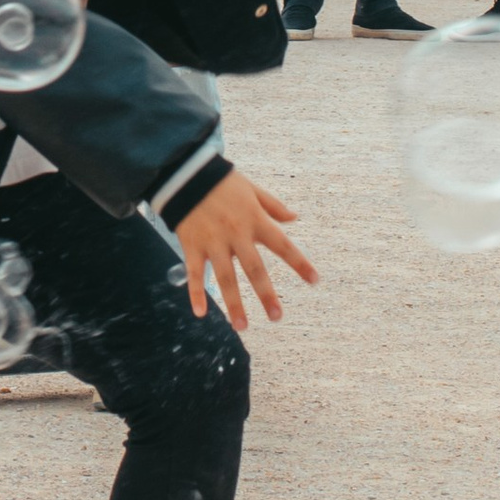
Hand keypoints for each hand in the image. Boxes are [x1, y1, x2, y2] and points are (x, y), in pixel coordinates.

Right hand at [175, 169, 316, 328]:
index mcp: (254, 220)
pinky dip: (196, 293)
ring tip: (242, 326)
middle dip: (266, 295)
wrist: (185, 173)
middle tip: (277, 317)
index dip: (299, 263)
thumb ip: (273, 205)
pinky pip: (195, 273)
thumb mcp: (251, 189)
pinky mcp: (192, 245)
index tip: (314, 281)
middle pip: (254, 269)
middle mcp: (236, 234)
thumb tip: (294, 218)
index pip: (282, 245)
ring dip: (234, 304)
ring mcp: (213, 242)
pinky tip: (200, 312)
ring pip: (225, 278)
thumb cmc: (221, 181)